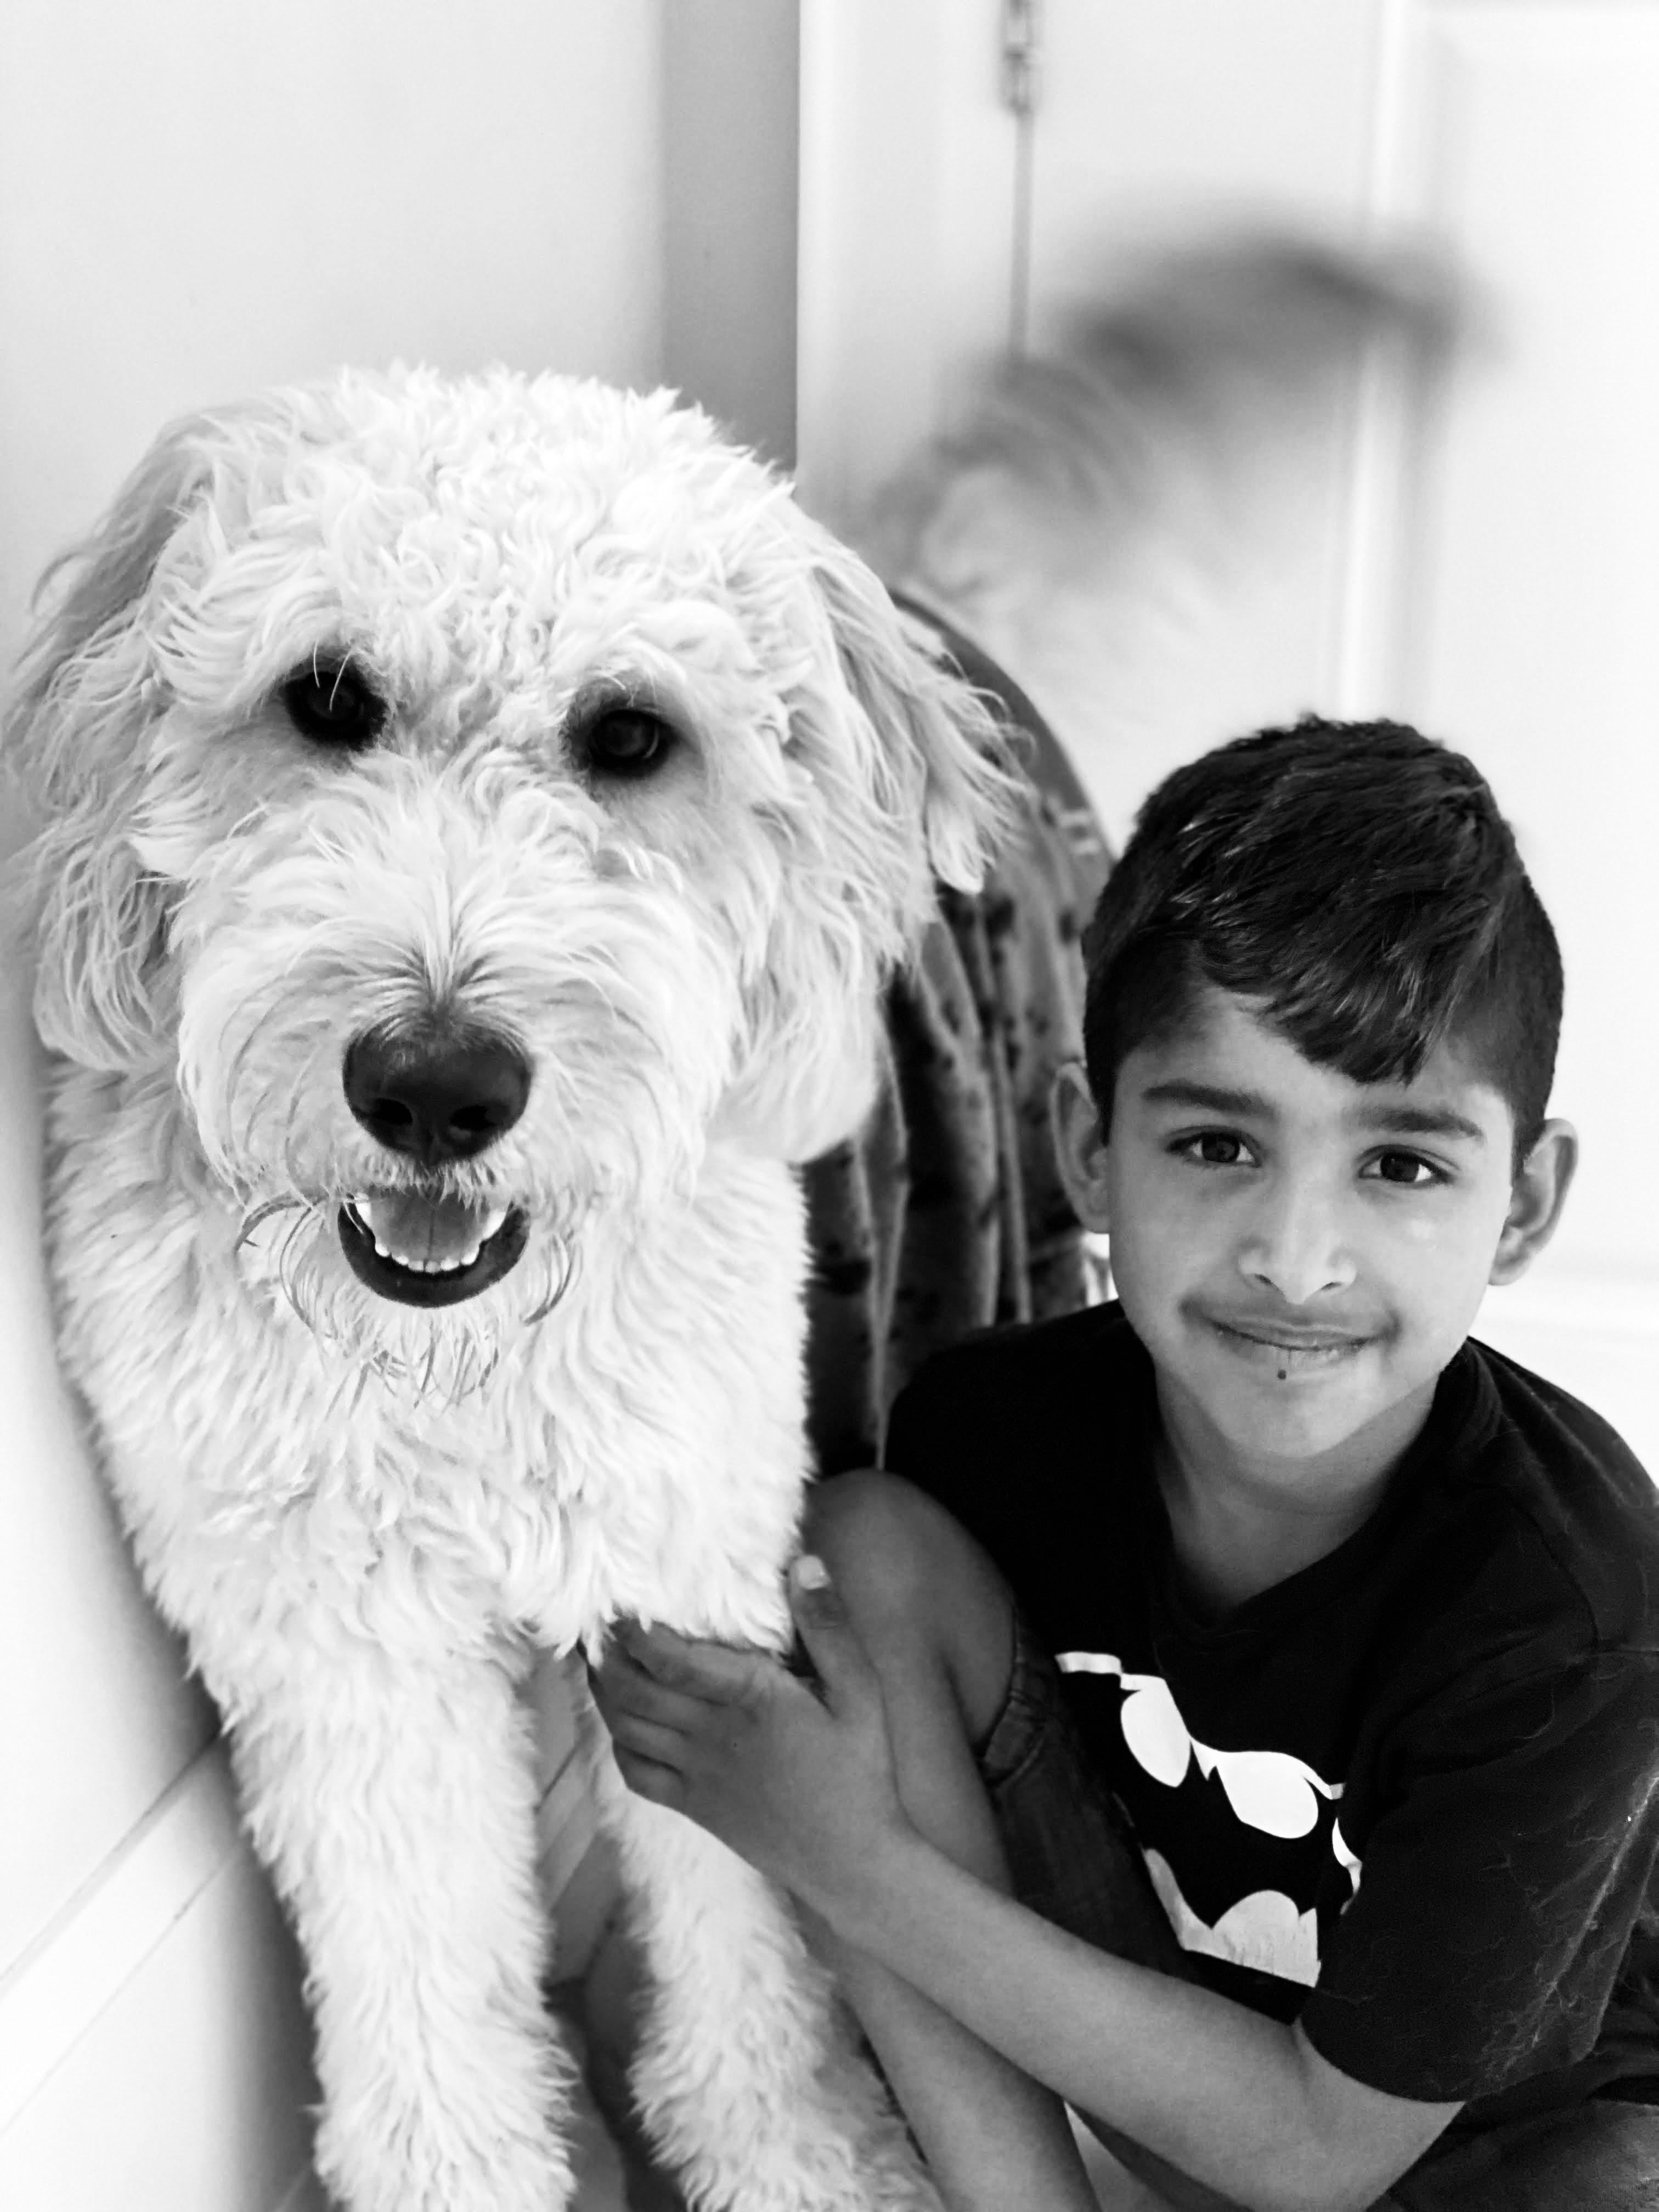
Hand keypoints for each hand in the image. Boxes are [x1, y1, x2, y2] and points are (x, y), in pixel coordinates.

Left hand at [590, 1557, 910, 1914]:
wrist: (853, 1864)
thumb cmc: (861, 1772)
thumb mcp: (861, 1693)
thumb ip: (830, 1628)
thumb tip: (805, 1565)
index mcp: (749, 1701)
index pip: (672, 1660)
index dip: (636, 1631)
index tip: (619, 1603)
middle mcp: (711, 1737)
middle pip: (633, 1691)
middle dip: (606, 1655)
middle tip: (592, 1624)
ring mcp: (697, 1776)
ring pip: (626, 1728)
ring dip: (603, 1692)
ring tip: (596, 1661)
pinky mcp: (695, 1806)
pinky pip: (637, 1773)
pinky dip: (617, 1743)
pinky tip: (617, 1723)